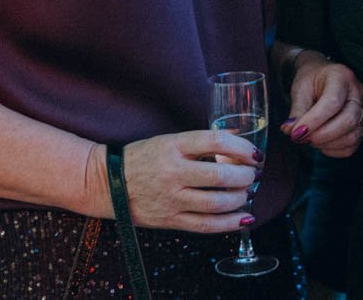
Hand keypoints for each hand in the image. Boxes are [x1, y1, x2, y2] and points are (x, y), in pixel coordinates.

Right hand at [120, 130, 261, 231]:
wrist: (107, 183)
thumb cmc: (141, 158)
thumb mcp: (169, 140)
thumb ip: (202, 141)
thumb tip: (238, 138)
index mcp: (173, 146)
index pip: (215, 142)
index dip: (241, 147)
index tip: (254, 152)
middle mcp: (173, 172)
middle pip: (219, 175)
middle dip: (245, 175)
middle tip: (253, 173)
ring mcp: (171, 199)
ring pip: (216, 202)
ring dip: (240, 198)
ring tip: (247, 192)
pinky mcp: (170, 220)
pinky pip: (206, 225)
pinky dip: (230, 223)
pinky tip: (244, 217)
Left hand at [280, 52, 362, 157]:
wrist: (322, 78)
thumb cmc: (312, 81)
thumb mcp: (300, 89)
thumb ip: (297, 111)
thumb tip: (291, 130)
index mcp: (341, 77)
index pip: (333, 102)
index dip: (314, 121)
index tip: (296, 132)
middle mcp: (358, 93)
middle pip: (348, 120)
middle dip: (322, 135)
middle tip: (302, 137)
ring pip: (352, 136)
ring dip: (327, 143)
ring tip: (310, 138)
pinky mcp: (362, 126)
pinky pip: (352, 146)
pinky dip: (334, 149)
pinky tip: (321, 142)